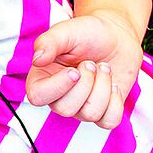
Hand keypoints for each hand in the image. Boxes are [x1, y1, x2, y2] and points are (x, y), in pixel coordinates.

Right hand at [25, 10, 143, 128]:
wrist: (116, 36)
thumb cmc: (87, 32)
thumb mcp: (66, 31)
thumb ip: (48, 42)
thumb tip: (37, 60)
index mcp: (42, 77)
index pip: (37, 97)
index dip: (57, 87)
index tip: (74, 70)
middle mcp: (59, 96)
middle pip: (66, 109)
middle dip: (86, 84)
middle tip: (90, 63)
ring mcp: (81, 106)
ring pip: (90, 114)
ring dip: (103, 87)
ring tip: (103, 68)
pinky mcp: (103, 111)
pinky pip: (108, 121)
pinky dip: (115, 103)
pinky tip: (113, 85)